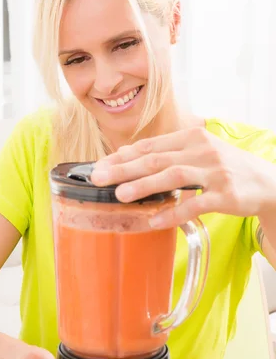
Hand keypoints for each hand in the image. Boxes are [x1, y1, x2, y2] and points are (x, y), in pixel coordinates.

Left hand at [91, 127, 275, 228]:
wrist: (266, 182)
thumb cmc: (225, 168)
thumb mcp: (199, 152)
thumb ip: (168, 154)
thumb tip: (128, 158)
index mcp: (191, 137)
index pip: (150, 145)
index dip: (123, 155)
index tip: (100, 164)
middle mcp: (202, 150)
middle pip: (156, 158)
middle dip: (124, 168)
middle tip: (98, 178)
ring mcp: (214, 172)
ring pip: (173, 176)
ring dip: (144, 185)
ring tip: (120, 194)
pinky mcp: (225, 195)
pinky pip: (194, 205)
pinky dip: (173, 213)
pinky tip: (154, 221)